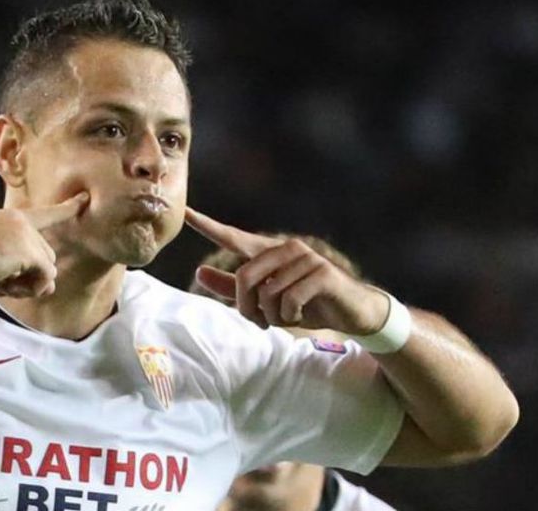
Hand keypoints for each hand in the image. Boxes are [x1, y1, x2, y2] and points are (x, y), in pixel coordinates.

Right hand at [0, 193, 88, 301]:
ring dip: (29, 284)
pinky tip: (5, 284)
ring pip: (48, 268)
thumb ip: (22, 274)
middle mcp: (19, 220)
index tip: (86, 197)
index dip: (67, 208)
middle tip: (1, 280)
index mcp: (9, 219)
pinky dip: (29, 288)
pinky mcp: (26, 248)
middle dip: (32, 276)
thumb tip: (51, 286)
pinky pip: (45, 277)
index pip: (45, 214)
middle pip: (48, 257)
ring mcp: (24, 233)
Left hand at [185, 207, 387, 333]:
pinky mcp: (322, 273)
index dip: (208, 227)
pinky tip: (301, 315)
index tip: (185, 213)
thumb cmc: (307, 305)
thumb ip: (233, 287)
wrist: (352, 315)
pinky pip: (289, 299)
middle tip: (259, 323)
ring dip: (273, 316)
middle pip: (245, 278)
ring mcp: (306, 258)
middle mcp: (285, 249)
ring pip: (268, 293)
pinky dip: (290, 316)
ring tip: (288, 318)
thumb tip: (199, 272)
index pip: (233, 238)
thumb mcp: (265, 300)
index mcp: (269, 253)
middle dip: (248, 308)